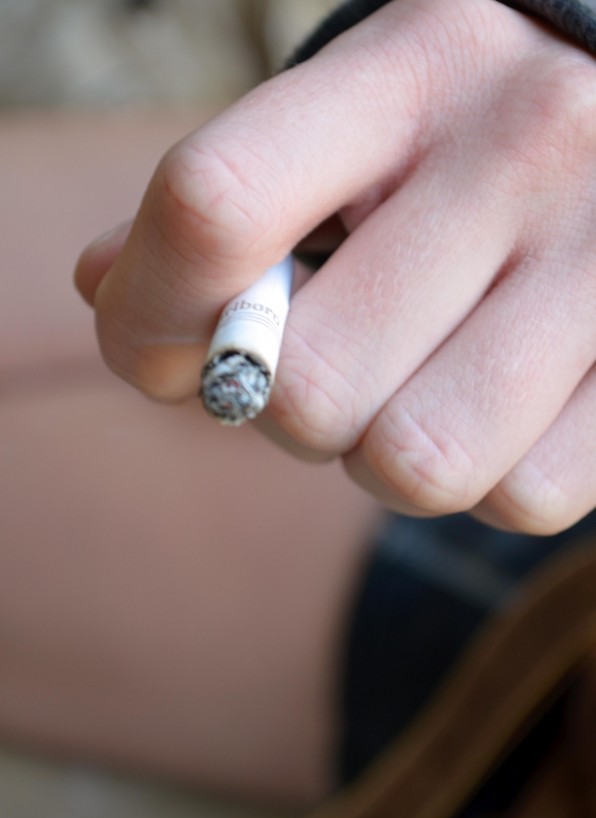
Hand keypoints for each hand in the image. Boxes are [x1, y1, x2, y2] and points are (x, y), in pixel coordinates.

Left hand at [75, 0, 595, 533]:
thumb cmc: (462, 144)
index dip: (151, 315)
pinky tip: (496, 410)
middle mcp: (519, 152)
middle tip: (329, 367)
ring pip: (412, 464)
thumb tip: (109, 287)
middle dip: (286, 411)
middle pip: (307, 386)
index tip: (158, 355)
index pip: (215, 208)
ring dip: (381, 455)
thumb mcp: (350, 124)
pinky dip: (483, 479)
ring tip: (414, 391)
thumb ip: (224, 204)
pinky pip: (517, 498)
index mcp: (407, 75)